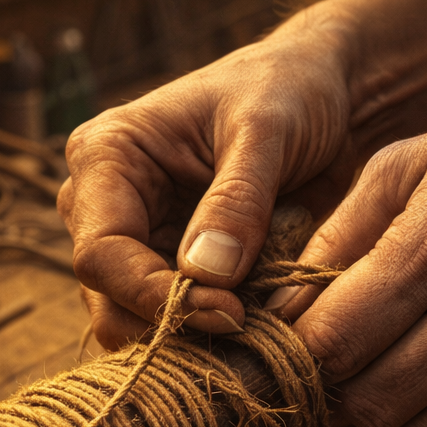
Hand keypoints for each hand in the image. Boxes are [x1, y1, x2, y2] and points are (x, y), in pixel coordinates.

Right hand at [58, 20, 360, 348]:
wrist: (325, 95)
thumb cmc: (288, 90)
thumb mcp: (265, 130)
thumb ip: (236, 201)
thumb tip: (204, 275)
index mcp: (106, 157)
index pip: (100, 253)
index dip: (153, 295)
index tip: (226, 311)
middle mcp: (107, 205)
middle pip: (108, 299)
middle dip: (170, 326)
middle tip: (243, 330)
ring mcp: (140, 241)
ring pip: (138, 322)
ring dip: (193, 336)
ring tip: (257, 326)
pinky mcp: (176, 267)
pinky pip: (180, 320)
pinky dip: (214, 331)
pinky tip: (259, 322)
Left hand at [272, 82, 426, 426]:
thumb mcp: (405, 164)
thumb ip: (336, 236)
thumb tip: (281, 310)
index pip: (334, 343)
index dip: (302, 353)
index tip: (301, 342)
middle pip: (373, 404)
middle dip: (341, 391)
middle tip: (346, 363)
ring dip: (393, 418)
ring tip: (395, 373)